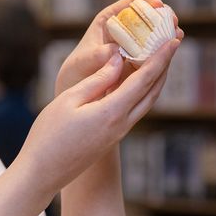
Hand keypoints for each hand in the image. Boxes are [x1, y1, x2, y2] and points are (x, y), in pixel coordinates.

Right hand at [20, 34, 179, 199]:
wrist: (43, 173)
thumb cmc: (49, 135)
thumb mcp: (69, 100)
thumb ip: (97, 79)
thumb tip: (118, 61)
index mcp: (113, 112)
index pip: (144, 79)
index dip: (161, 58)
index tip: (173, 41)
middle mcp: (122, 124)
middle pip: (153, 91)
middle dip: (164, 67)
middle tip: (172, 45)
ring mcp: (118, 134)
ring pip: (146, 103)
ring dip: (157, 81)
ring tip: (160, 61)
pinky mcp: (112, 138)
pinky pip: (135, 111)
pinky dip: (143, 93)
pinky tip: (138, 84)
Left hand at [55, 0, 182, 95]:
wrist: (76, 93)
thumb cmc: (75, 72)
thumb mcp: (81, 63)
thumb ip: (96, 56)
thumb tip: (115, 51)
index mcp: (109, 20)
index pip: (131, 3)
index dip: (147, 0)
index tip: (157, 4)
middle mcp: (125, 30)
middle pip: (150, 16)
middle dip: (164, 16)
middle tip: (172, 22)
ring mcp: (135, 46)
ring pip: (156, 35)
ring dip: (168, 34)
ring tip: (176, 36)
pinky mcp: (142, 62)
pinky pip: (156, 54)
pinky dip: (165, 52)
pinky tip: (171, 53)